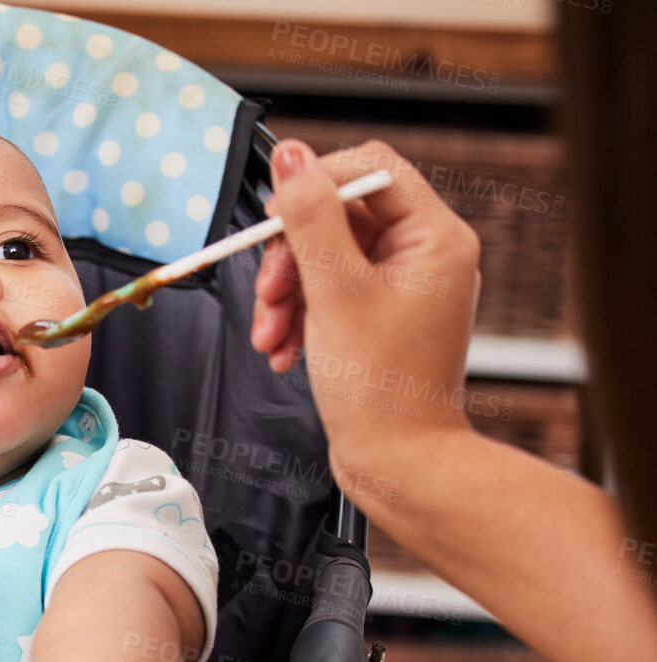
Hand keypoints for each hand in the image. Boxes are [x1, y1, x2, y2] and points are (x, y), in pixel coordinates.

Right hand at [250, 137, 481, 464]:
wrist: (396, 462)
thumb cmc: (381, 391)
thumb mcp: (334, 292)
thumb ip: (310, 218)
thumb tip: (291, 156)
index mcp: (435, 237)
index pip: (368, 169)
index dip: (313, 187)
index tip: (273, 220)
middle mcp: (425, 255)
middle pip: (338, 216)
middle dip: (290, 257)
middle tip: (268, 294)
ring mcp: (402, 287)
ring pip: (323, 257)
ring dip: (285, 293)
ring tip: (270, 335)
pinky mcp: (378, 316)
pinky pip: (326, 292)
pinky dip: (297, 316)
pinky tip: (283, 350)